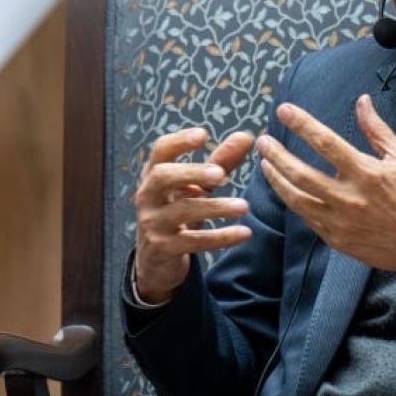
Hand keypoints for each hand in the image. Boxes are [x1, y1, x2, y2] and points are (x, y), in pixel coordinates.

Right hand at [132, 127, 257, 304]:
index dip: (179, 141)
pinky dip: (220, 237)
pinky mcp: (163, 248)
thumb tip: (247, 136)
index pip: (160, 150)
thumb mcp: (197, 187)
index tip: (204, 134)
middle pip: (162, 176)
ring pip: (181, 211)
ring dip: (215, 207)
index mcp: (154, 175)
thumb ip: (220, 162)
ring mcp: (153, 223)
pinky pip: (193, 240)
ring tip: (244, 206)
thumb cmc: (178, 212)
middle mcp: (148, 196)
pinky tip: (244, 232)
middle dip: (191, 172)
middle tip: (220, 173)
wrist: (156, 260)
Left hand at [257, 95, 395, 274]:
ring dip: (277, 180)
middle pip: (300, 173)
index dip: (301, 123)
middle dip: (277, 155)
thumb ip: (377, 130)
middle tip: (263, 141)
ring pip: (296, 199)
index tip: (283, 110)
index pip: (325, 142)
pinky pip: (307, 218)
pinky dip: (294, 202)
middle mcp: (348, 197)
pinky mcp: (336, 239)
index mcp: (365, 172)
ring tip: (265, 164)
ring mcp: (339, 222)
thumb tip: (361, 101)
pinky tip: (286, 190)